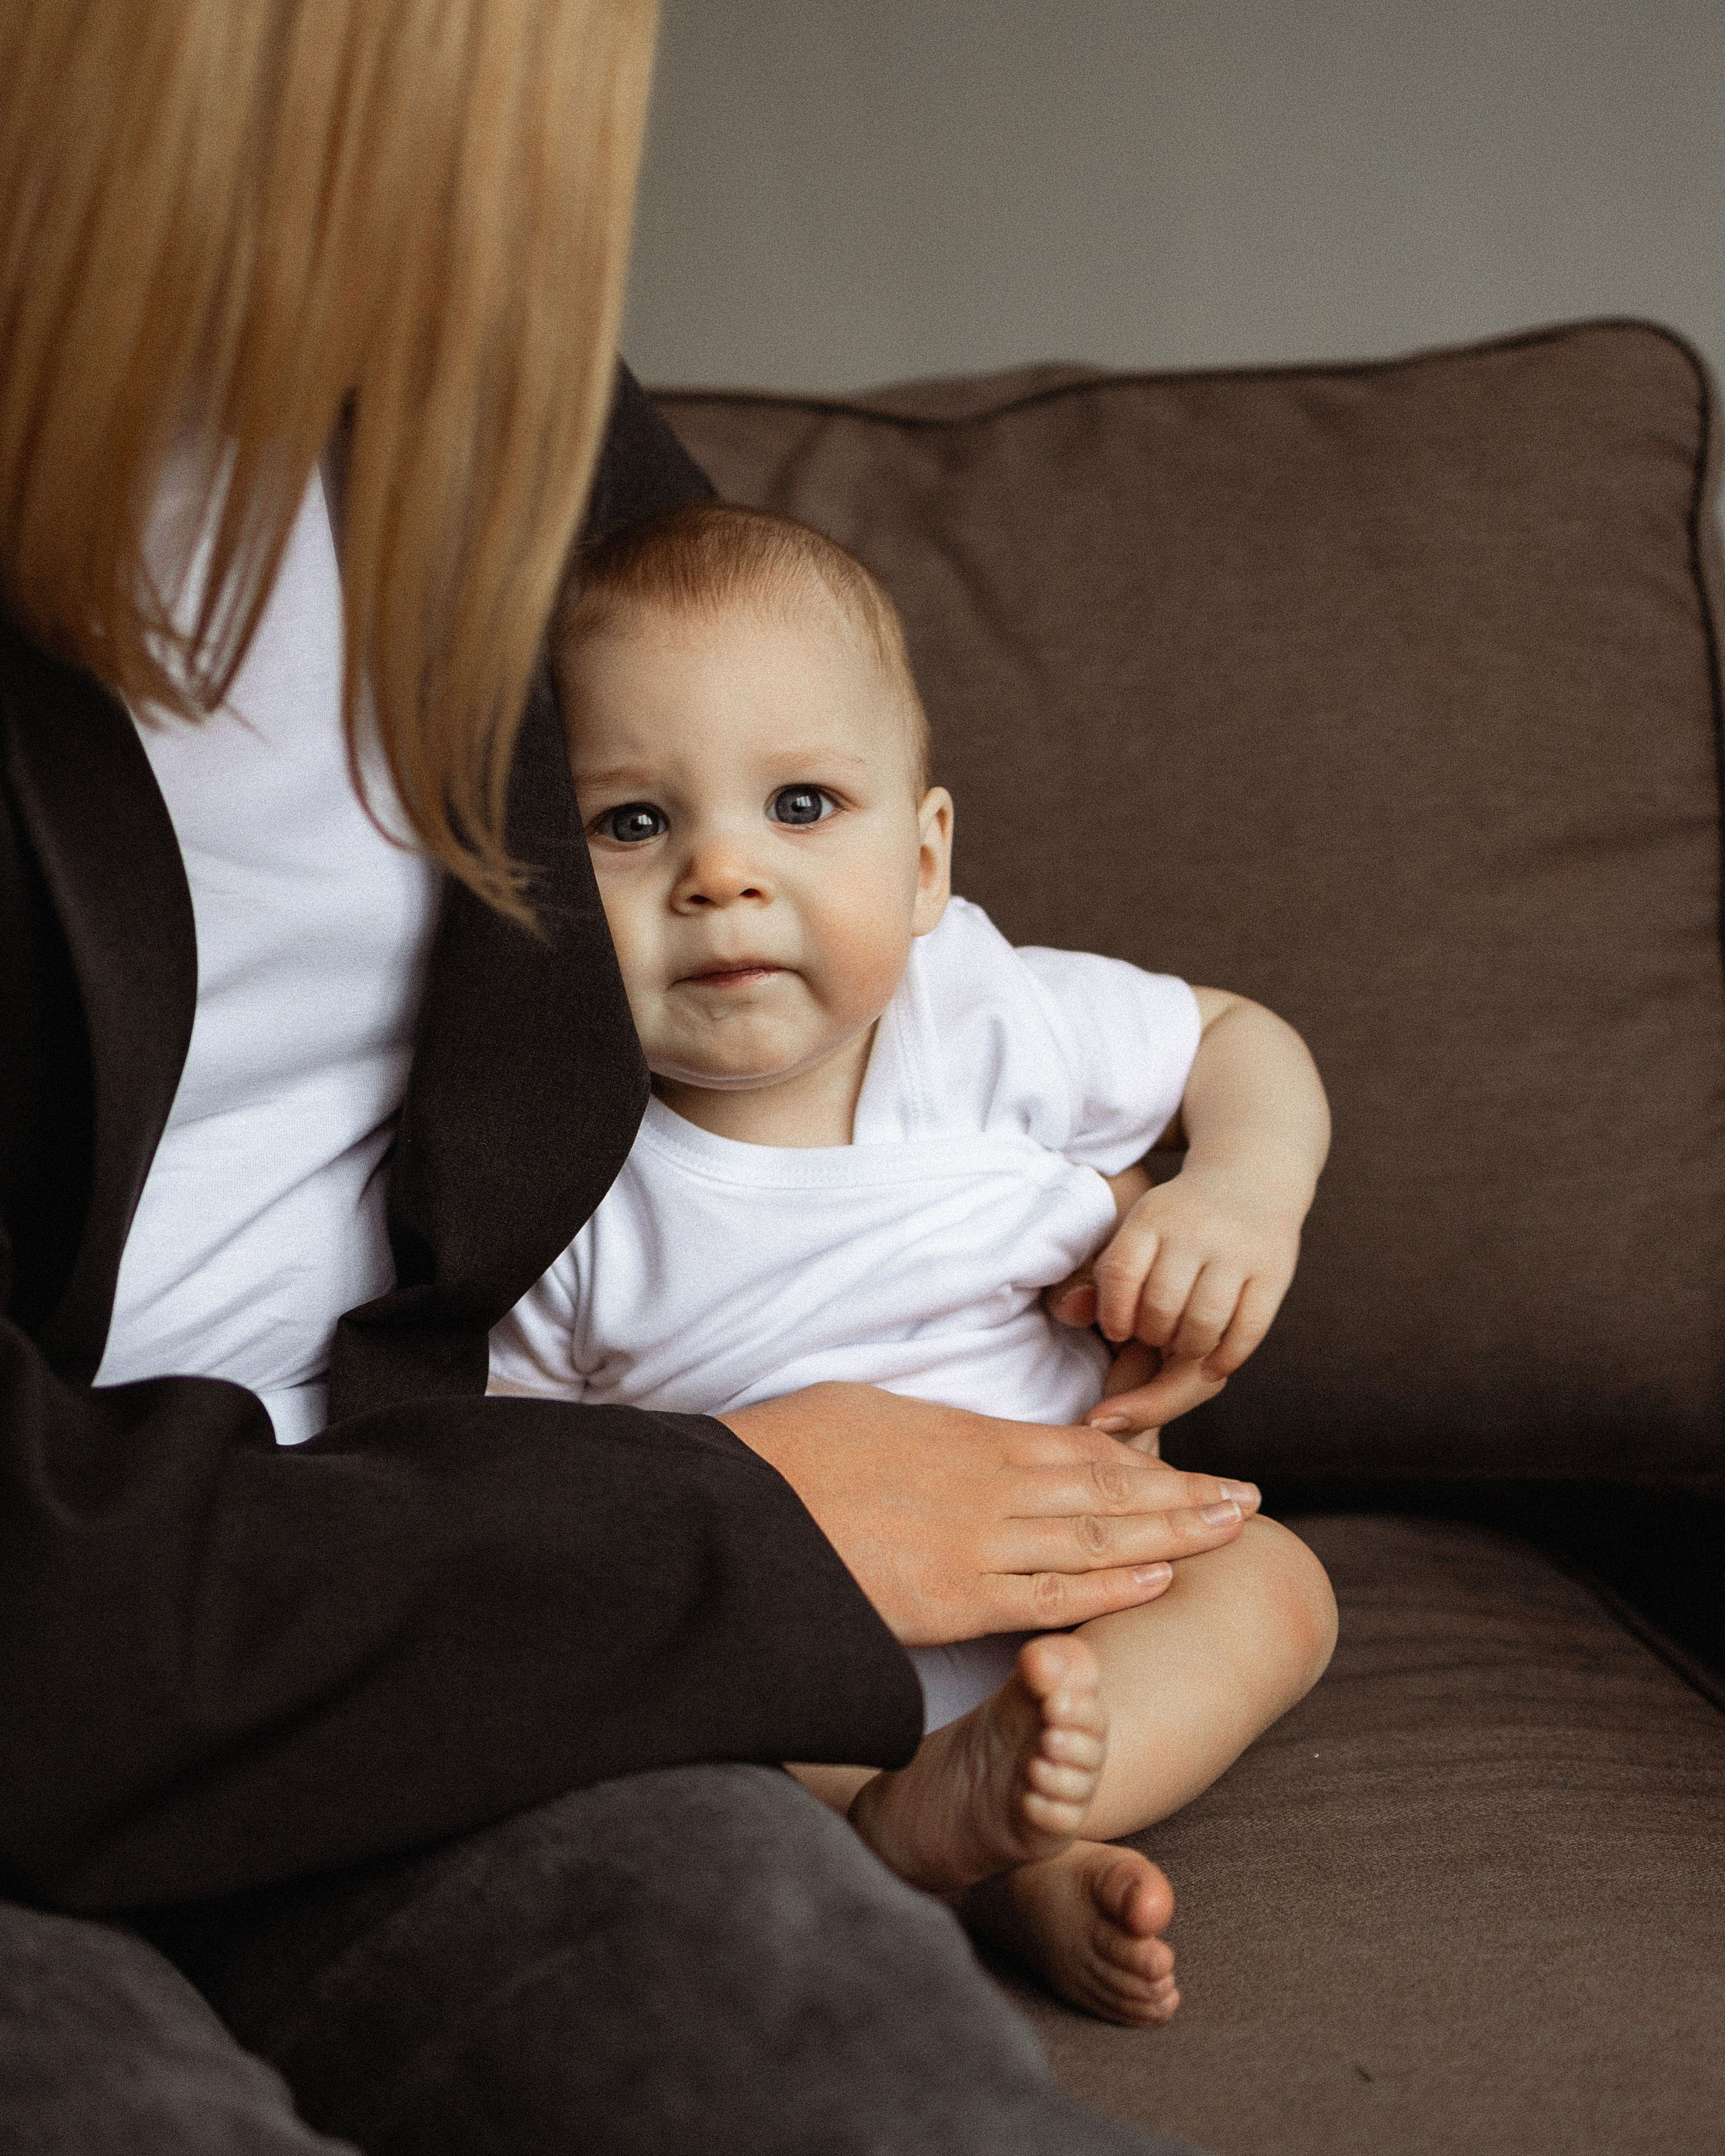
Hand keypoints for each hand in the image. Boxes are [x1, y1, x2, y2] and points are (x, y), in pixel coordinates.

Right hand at [718, 1382, 1259, 1646]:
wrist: (740, 1506)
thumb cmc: (794, 1454)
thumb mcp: (875, 1412)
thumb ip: (939, 1434)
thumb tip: (971, 1444)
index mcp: (972, 1437)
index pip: (1084, 1452)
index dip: (1148, 1463)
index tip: (1195, 1469)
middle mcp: (990, 1487)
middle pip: (1109, 1492)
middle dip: (1184, 1496)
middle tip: (1247, 1499)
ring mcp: (978, 1545)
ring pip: (1097, 1540)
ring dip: (1173, 1535)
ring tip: (1231, 1530)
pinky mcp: (954, 1601)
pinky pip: (1050, 1595)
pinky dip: (1111, 1588)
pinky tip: (1159, 1580)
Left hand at [1100, 1163, 1299, 1364]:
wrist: (1251, 1180)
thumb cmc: (1179, 1223)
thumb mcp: (1138, 1232)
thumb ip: (1103, 1275)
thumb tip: (1069, 1311)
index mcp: (1153, 1216)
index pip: (1121, 1273)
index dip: (1114, 1314)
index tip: (1118, 1331)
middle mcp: (1196, 1229)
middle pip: (1162, 1306)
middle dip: (1152, 1335)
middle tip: (1154, 1340)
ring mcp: (1238, 1250)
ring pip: (1204, 1323)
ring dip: (1186, 1349)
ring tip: (1180, 1349)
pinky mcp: (1274, 1271)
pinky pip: (1248, 1329)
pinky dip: (1226, 1358)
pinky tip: (1211, 1368)